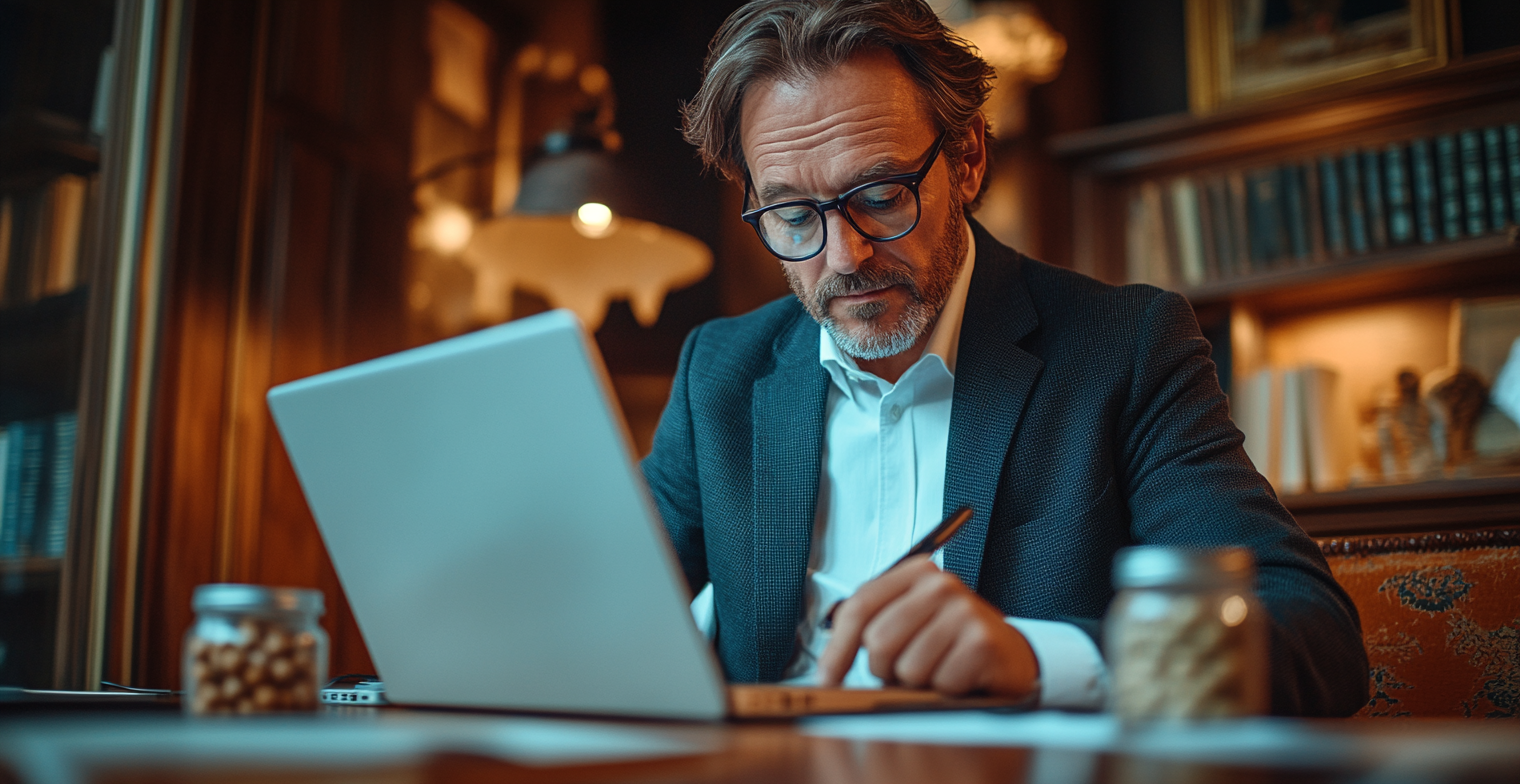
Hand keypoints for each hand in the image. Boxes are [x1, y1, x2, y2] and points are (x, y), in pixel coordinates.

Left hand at [816, 556, 1038, 696]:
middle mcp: (940, 585)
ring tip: (936, 671)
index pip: (859, 606)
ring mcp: (964, 610)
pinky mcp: (982, 641)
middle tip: (904, 671)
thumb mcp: (909, 623)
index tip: (827, 679)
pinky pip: (939, 683)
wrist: (1007, 655)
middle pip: (878, 640)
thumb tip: (828, 671)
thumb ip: (871, 629)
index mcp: (915, 572)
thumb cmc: (949, 642)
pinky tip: (960, 678)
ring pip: (907, 668)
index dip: (837, 648)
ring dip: (917, 683)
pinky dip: (945, 691)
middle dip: (883, 669)